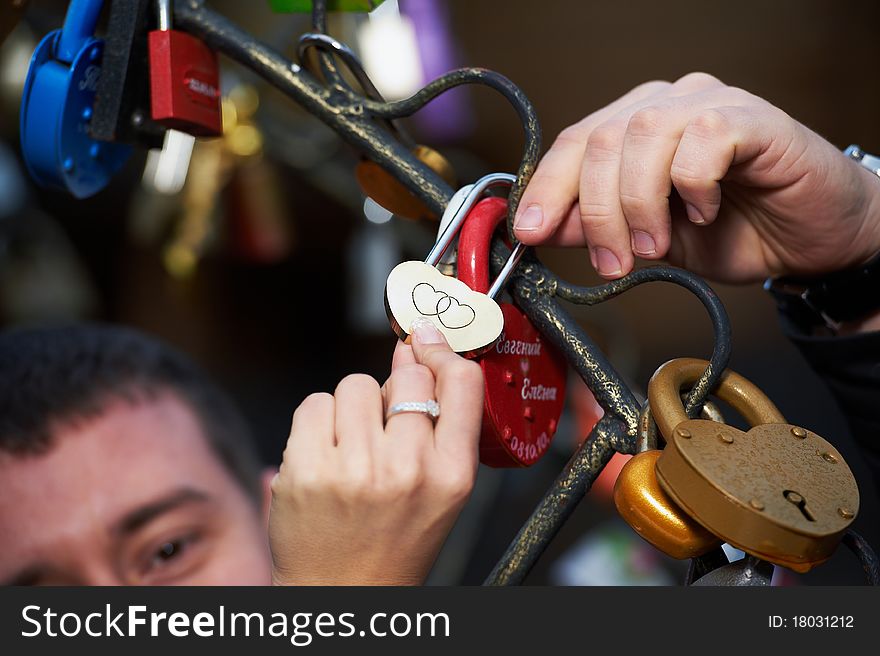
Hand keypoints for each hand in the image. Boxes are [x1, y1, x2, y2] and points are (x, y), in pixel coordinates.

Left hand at [269, 319, 483, 584]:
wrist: (343, 592)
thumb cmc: (395, 540)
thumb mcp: (441, 489)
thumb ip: (437, 422)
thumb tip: (414, 349)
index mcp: (453, 476)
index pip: (462, 383)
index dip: (441, 352)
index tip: (425, 341)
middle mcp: (408, 471)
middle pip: (405, 377)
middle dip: (393, 391)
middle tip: (383, 428)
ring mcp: (355, 470)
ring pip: (355, 384)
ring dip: (352, 407)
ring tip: (352, 448)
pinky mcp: (305, 470)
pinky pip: (314, 402)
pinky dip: (318, 420)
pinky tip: (325, 454)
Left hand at [513, 72, 879, 282]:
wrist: (811, 240)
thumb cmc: (733, 232)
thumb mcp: (648, 240)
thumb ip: (598, 228)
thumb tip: (545, 227)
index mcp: (633, 129)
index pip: (573, 144)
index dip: (546, 188)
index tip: (530, 232)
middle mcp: (666, 105)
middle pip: (601, 140)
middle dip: (596, 211)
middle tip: (612, 261)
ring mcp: (710, 105)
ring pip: (645, 135)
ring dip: (638, 204)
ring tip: (654, 246)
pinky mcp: (754, 119)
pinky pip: (705, 139)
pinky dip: (693, 185)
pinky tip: (705, 212)